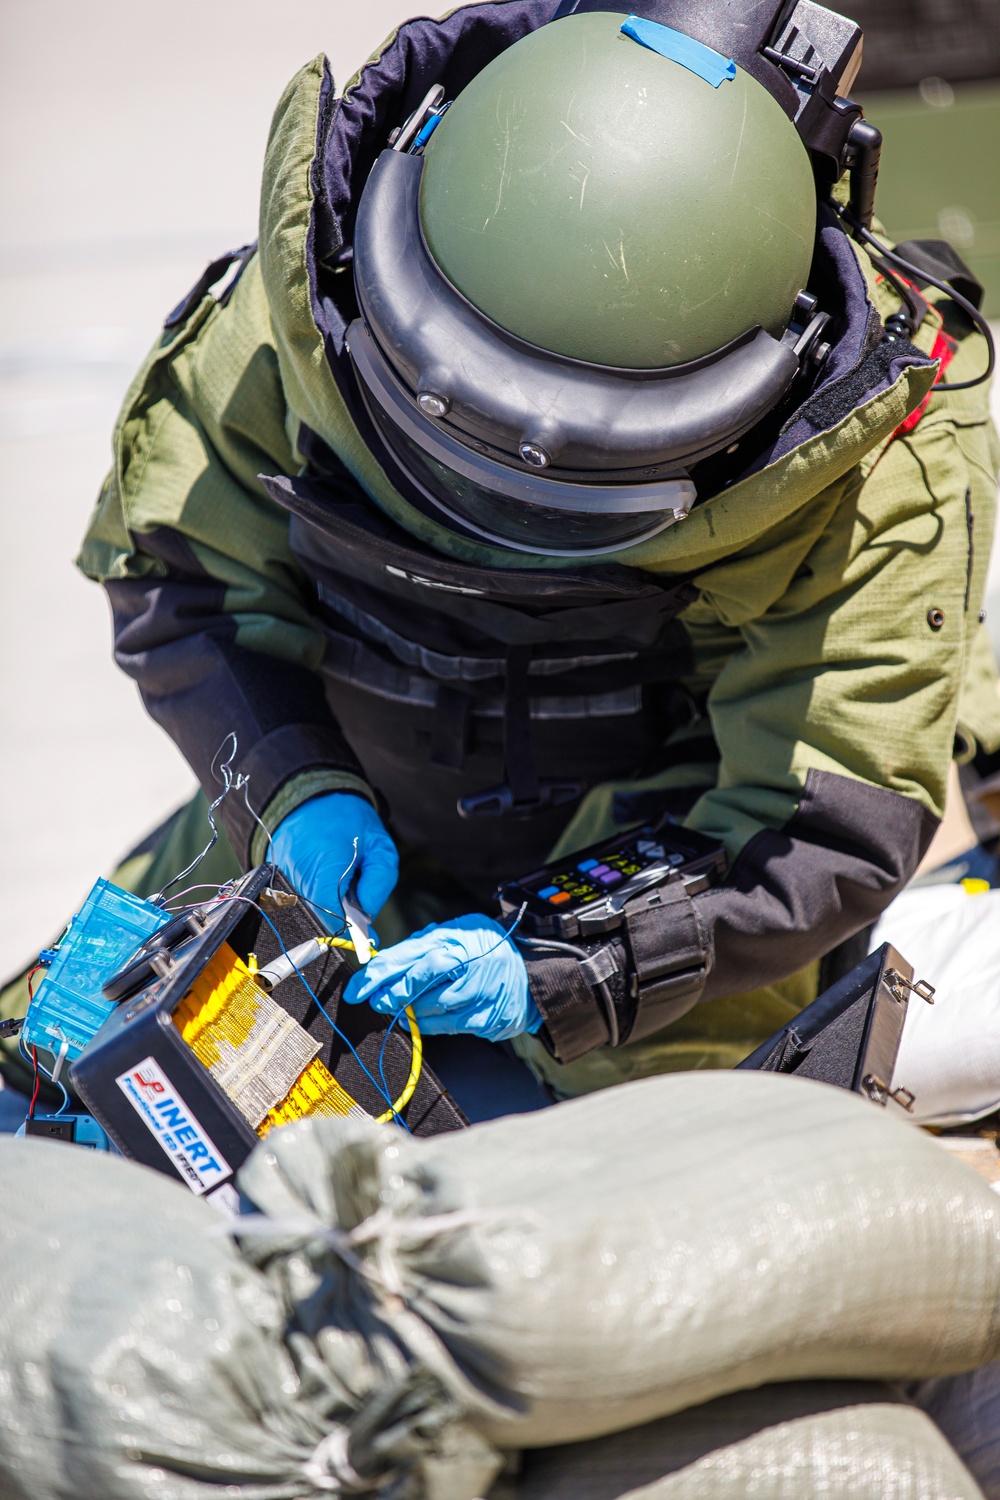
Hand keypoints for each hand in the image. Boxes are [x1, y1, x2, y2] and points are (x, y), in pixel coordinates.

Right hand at [271, 793, 397, 931]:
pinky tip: (325, 872)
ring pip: (310, 908)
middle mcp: (298, 877)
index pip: (332, 918)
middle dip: (343, 914)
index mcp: (325, 868)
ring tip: (340, 875)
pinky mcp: (276, 876)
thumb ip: (380, 881)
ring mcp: (283, 878)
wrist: (308, 792)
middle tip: (357, 894)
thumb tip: (368, 915)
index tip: (365, 934)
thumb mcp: (379, 844)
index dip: (350, 930)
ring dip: (329, 901)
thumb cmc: (347, 817)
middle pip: (322, 917)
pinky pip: (299, 896)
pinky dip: (316, 892)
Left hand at [343, 915, 541, 1041]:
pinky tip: (424, 1018)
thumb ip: (422, 947)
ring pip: (430, 1010)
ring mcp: (480, 995)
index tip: (358, 987)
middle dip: (392, 995)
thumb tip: (383, 964)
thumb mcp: (455, 935)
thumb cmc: (485, 950)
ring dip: (409, 1012)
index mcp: (459, 939)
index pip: (411, 956)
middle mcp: (471, 965)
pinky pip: (447, 1026)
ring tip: (401, 1008)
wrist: (530, 974)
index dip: (380, 973)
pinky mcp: (485, 1019)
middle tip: (376, 1000)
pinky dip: (431, 1023)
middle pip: (420, 984)